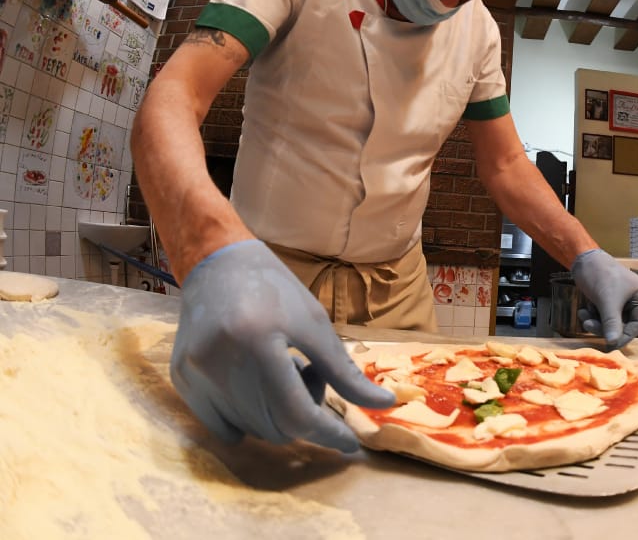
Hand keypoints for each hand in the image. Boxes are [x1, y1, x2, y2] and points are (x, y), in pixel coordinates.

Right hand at [171, 240, 395, 449]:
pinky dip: (249, 417)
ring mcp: (195, 374)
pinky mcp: (182, 380)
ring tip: (281, 371)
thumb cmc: (275, 289)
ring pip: (252, 429)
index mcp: (258, 343)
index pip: (296, 413)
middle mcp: (220, 363)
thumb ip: (345, 372)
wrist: (219, 264)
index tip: (350, 444)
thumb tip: (383, 403)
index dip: (328, 433)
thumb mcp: (315, 325)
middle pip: (274, 426)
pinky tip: (256, 383)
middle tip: (310, 374)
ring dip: (277, 414)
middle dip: (304, 415)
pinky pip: (223, 425)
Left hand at [570, 249, 637, 349]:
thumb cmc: (600, 275)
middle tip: (588, 326)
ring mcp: (619, 300)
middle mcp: (633, 299)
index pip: (637, 324)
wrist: (582, 259)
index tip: (610, 345)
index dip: (624, 336)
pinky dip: (592, 316)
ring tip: (583, 316)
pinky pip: (602, 316)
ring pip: (610, 322)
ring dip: (596, 322)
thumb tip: (613, 343)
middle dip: (604, 327)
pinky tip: (582, 311)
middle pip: (623, 325)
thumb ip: (611, 323)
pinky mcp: (607, 300)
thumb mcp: (607, 300)